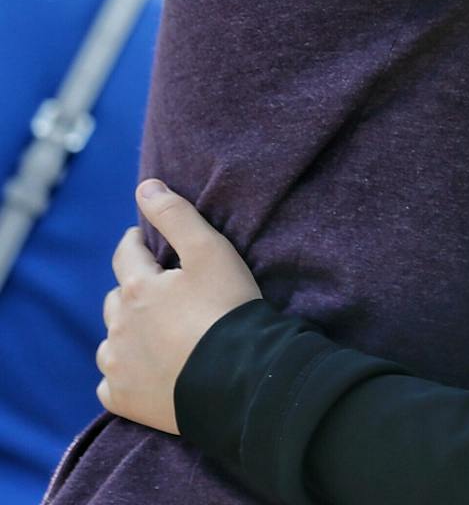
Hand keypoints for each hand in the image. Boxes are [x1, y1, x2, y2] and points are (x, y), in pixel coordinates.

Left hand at [97, 180, 262, 435]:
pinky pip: (112, 382)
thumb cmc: (229, 310)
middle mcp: (118, 325)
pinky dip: (125, 373)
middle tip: (163, 295)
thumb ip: (176, 215)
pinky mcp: (122, 399)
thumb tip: (145, 186)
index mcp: (137, 287)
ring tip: (158, 335)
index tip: (148, 244)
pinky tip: (147, 371)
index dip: (137, 244)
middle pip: (117, 299)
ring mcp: (117, 365)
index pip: (127, 254)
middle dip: (133, 291)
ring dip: (128, 333)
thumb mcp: (211, 252)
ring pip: (112, 340)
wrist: (240, 380)